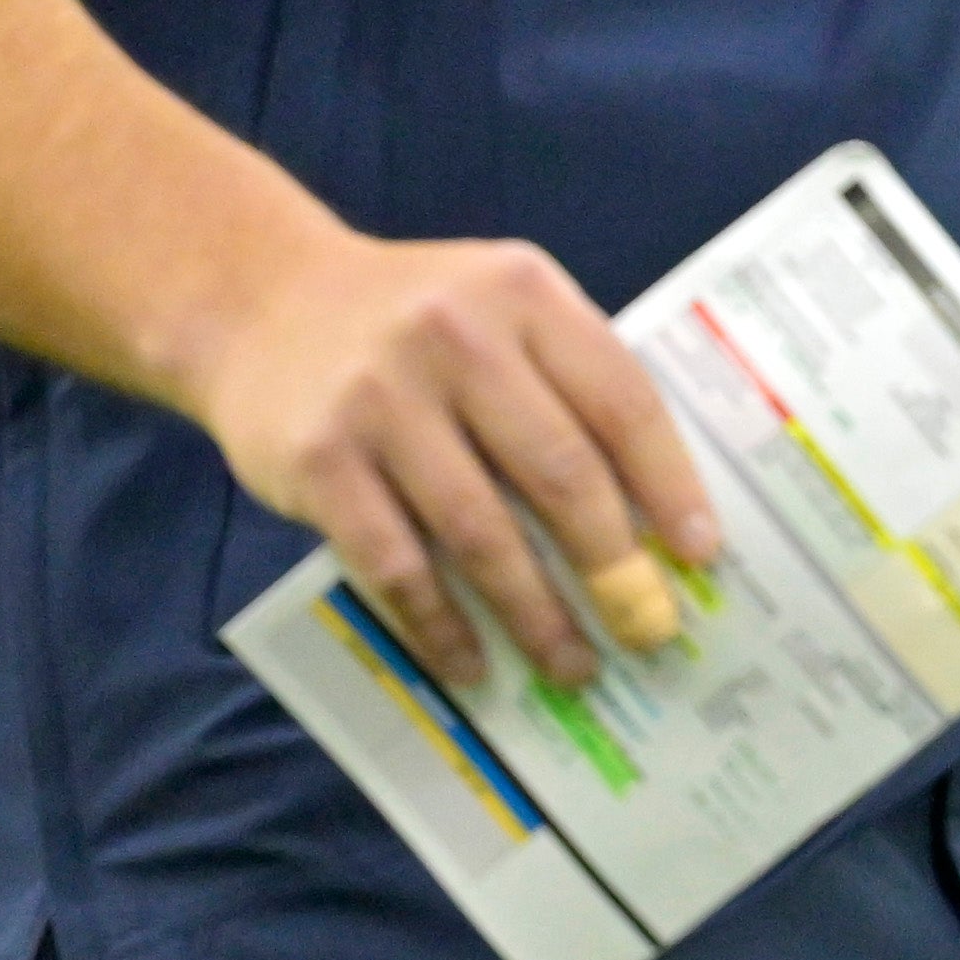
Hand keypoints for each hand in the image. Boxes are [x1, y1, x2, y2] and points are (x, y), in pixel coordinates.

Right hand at [176, 209, 725, 692]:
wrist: (258, 301)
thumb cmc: (410, 322)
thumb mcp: (497, 308)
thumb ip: (566, 382)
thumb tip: (653, 518)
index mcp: (522, 293)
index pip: (620, 399)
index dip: (669, 485)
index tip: (701, 557)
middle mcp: (456, 335)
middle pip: (558, 470)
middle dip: (613, 566)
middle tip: (648, 630)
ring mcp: (381, 398)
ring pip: (480, 530)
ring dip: (535, 613)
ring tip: (573, 666)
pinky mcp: (320, 460)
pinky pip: (396, 563)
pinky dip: (440, 623)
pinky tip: (472, 663)